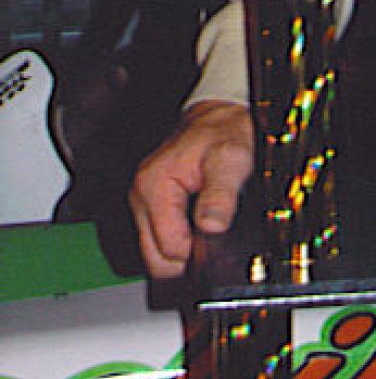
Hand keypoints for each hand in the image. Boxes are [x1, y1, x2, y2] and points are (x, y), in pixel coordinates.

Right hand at [129, 101, 254, 279]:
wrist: (221, 117)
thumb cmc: (225, 131)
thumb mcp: (231, 157)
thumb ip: (221, 193)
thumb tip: (211, 227)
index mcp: (152, 186)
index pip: (167, 251)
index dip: (198, 252)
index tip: (219, 235)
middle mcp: (140, 196)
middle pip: (156, 260)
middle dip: (188, 258)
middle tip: (218, 234)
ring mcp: (144, 203)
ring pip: (157, 255)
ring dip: (185, 250)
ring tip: (211, 225)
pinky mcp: (152, 207)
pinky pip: (163, 241)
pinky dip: (183, 241)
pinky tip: (202, 226)